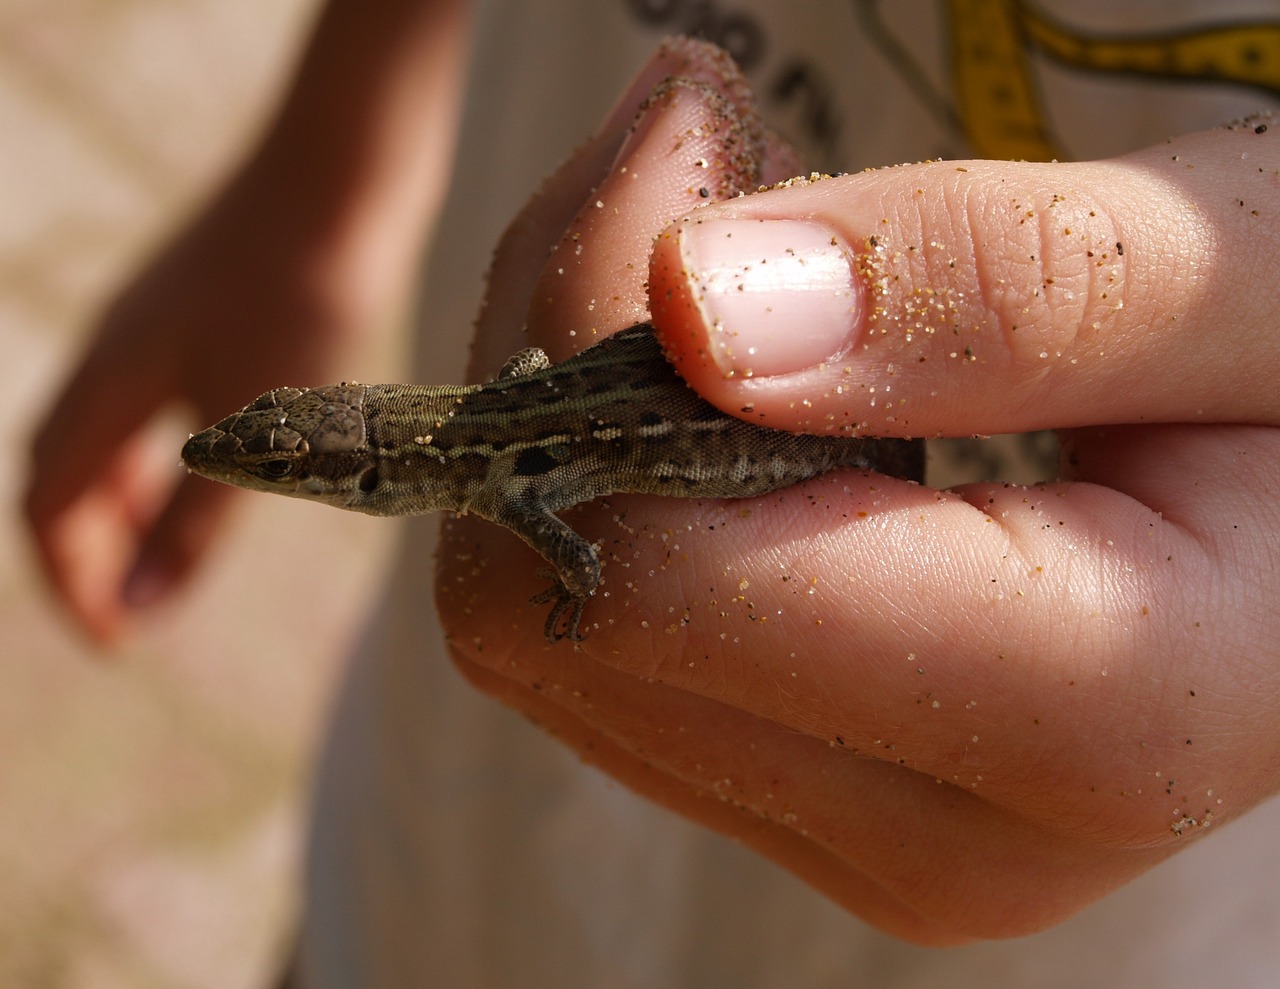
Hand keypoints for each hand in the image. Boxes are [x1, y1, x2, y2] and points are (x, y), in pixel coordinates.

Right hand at [24, 182, 376, 642]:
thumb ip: (196, 519)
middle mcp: (109, 353)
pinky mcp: (193, 312)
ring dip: (121, 504)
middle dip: (88, 549)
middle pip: (62, 471)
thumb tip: (144, 608)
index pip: (49, 508)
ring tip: (163, 551)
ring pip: (104, 435)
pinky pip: (146, 403)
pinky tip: (209, 468)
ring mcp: (147, 326)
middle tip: (137, 605)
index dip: (74, 583)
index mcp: (105, 386)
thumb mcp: (258, 429)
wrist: (341, 177)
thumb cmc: (304, 298)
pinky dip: (159, 457)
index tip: (121, 642)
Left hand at [438, 44, 1279, 943]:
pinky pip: (598, 654)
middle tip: (689, 165)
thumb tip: (697, 315)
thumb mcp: (1235, 276)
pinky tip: (723, 389)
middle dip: (580, 353)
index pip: (665, 578)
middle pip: (566, 616)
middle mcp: (948, 838)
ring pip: (552, 639)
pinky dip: (612, 490)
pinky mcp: (806, 800)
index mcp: (1087, 720)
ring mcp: (860, 836)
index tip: (682, 146)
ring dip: (589, 412)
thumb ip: (996, 292)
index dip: (608, 343)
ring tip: (727, 269)